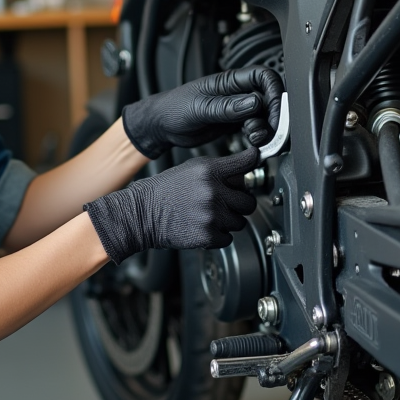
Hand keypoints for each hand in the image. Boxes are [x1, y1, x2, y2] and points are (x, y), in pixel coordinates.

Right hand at [83, 147, 258, 263]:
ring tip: (209, 216)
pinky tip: (203, 227)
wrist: (142, 213)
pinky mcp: (208, 235)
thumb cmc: (165, 190)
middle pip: (249, 200)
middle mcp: (213, 190)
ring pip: (241, 221)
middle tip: (223, 203)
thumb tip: (244, 172)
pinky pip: (228, 238)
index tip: (258, 161)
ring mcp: (212, 214)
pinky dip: (219, 236)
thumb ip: (219, 169)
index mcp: (210, 170)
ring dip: (229, 221)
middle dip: (238, 203)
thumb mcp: (191, 169)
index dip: (254, 161)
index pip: (246, 163)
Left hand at [122, 67, 282, 158]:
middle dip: (274, 115)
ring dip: (266, 128)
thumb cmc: (172, 109)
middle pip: (269, 97)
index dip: (275, 92)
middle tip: (268, 132)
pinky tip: (252, 143)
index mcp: (229, 81)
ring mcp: (237, 108)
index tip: (273, 112)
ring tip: (256, 139)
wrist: (161, 126)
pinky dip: (259, 136)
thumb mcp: (200, 108)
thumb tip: (255, 102)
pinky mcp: (234, 122)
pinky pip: (255, 127)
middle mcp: (236, 92)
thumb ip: (227, 106)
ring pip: (264, 114)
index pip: (264, 77)